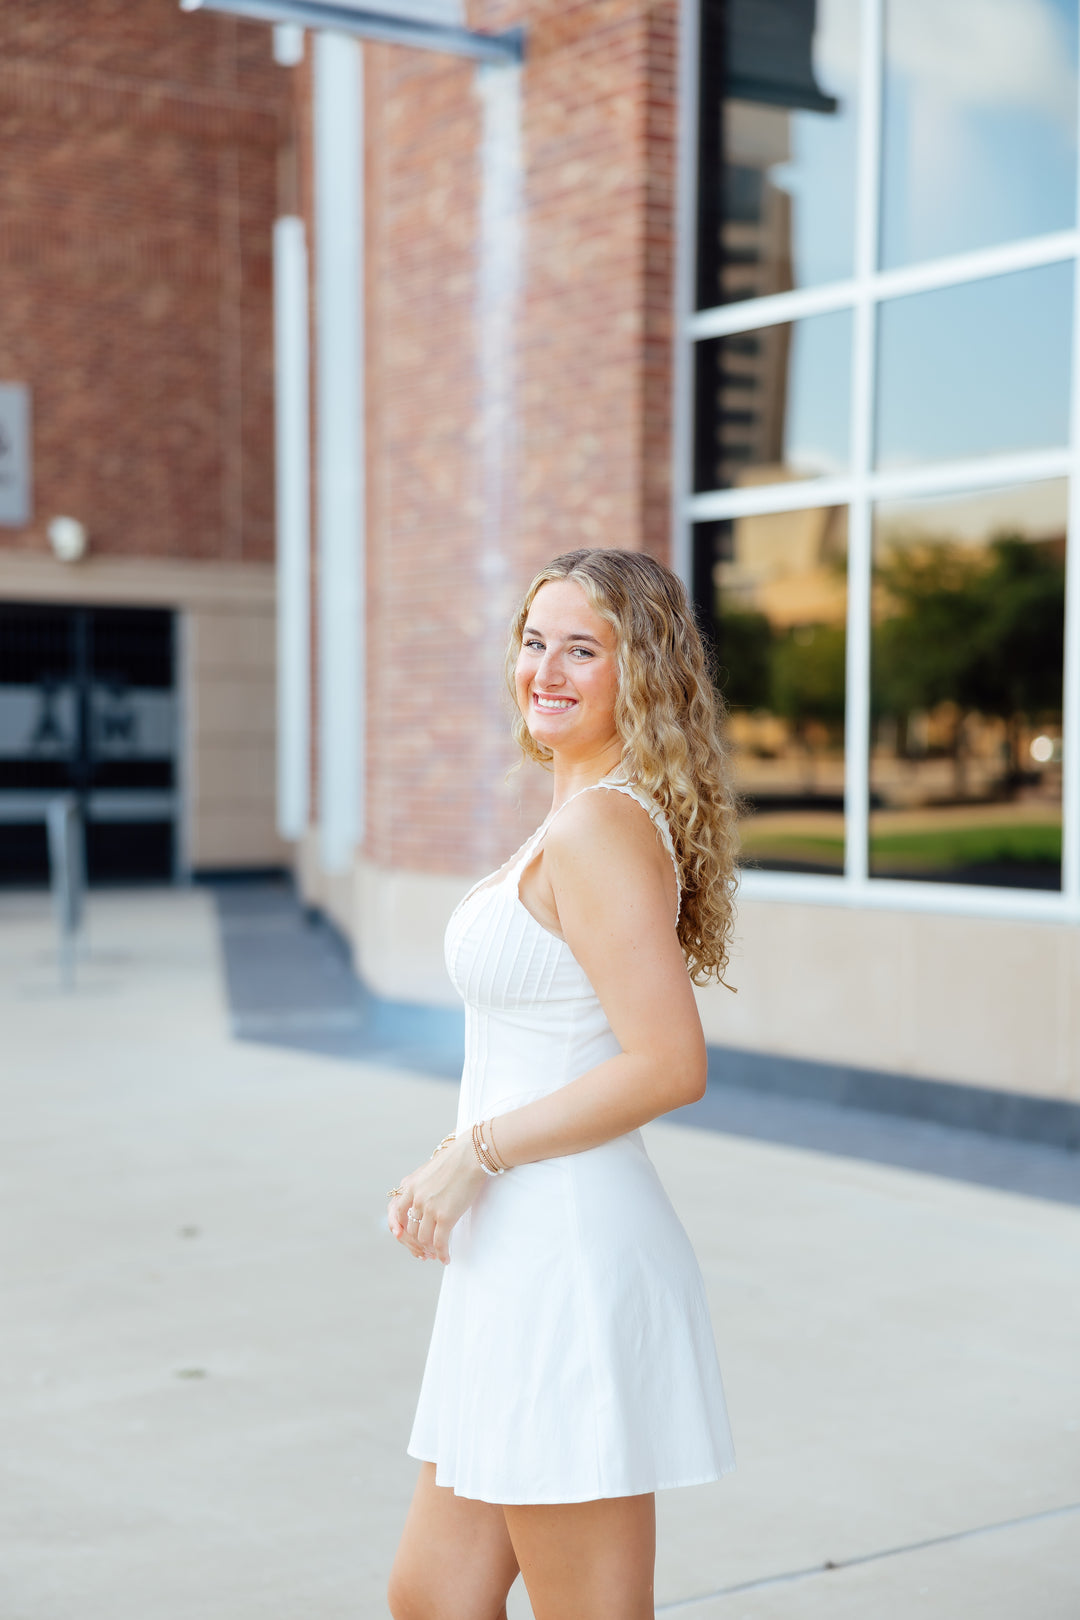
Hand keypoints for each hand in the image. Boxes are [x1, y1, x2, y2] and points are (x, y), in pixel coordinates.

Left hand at [387, 1136, 487, 1263]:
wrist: (472, 1155)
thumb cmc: (455, 1160)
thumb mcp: (429, 1170)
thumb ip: (421, 1186)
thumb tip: (420, 1202)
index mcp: (409, 1185)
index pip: (396, 1213)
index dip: (400, 1228)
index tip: (405, 1236)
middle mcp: (415, 1198)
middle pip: (409, 1229)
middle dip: (416, 1242)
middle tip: (425, 1249)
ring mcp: (429, 1208)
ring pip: (423, 1238)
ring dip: (429, 1249)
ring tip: (436, 1253)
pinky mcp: (445, 1216)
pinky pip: (439, 1243)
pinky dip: (441, 1254)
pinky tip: (446, 1258)